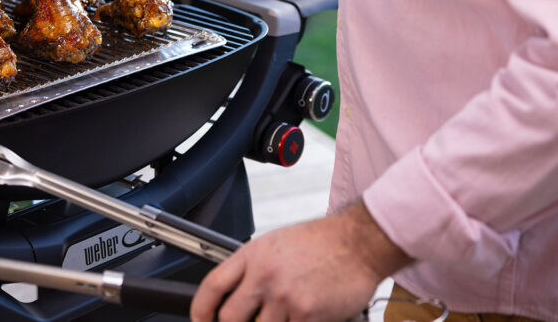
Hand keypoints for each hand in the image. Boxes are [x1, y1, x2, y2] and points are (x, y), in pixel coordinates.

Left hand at [190, 202, 411, 320]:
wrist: (357, 242)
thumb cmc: (320, 242)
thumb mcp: (275, 244)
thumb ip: (254, 270)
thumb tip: (238, 296)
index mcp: (252, 256)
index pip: (212, 286)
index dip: (200, 310)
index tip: (200, 320)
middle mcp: (264, 276)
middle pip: (230, 317)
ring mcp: (285, 298)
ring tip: (284, 312)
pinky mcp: (307, 315)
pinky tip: (303, 315)